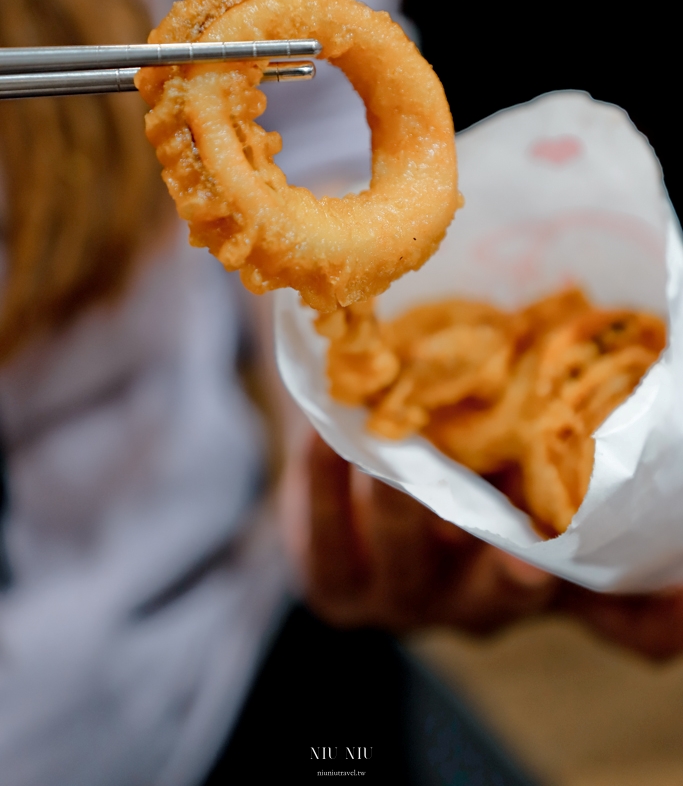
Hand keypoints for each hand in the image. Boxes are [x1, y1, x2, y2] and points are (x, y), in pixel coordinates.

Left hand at [305, 435, 682, 657]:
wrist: (356, 481)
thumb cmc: (458, 477)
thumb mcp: (522, 474)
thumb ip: (564, 459)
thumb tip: (644, 416)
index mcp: (540, 580)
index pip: (621, 621)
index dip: (655, 615)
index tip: (680, 594)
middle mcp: (479, 603)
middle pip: (506, 596)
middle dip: (516, 576)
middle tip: (527, 555)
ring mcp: (401, 599)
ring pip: (408, 560)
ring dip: (402, 508)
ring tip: (393, 456)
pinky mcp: (331, 584)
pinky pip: (322, 540)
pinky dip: (321, 485)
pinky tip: (325, 436)